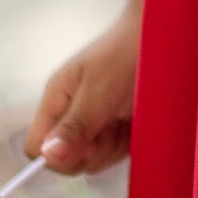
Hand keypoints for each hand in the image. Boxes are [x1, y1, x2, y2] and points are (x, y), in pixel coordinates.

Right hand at [27, 9, 141, 175]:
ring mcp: (93, 123)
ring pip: (92, 161)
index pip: (36, 148)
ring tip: (126, 121)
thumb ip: (74, 125)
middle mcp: (70, 114)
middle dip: (92, 153)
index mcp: (56, 100)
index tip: (88, 144)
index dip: (58, 157)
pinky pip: (114, 154)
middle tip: (113, 126)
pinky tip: (135, 124)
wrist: (161, 37)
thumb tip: (46, 155)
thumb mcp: (99, 90)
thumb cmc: (126, 54)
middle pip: (66, 160)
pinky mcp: (115, 128)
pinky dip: (126, 145)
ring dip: (112, 149)